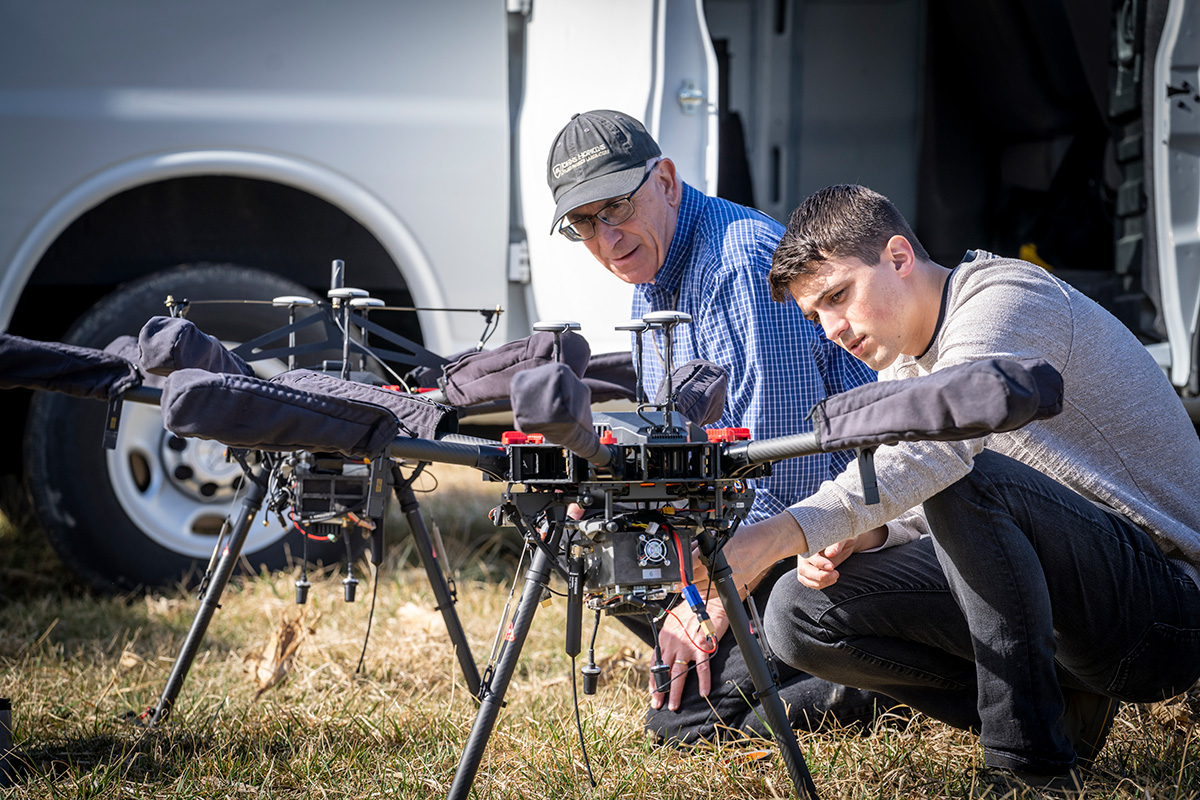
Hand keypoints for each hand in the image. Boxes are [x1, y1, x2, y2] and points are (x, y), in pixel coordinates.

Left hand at [650, 595, 728, 710]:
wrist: (709, 601)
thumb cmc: (691, 611)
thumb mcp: (673, 622)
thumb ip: (669, 638)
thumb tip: (665, 650)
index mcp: (665, 638)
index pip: (655, 663)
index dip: (653, 679)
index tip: (652, 692)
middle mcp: (673, 643)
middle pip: (664, 671)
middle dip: (660, 690)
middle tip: (658, 704)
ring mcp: (687, 647)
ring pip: (679, 674)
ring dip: (675, 691)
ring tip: (673, 705)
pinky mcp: (702, 648)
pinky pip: (702, 669)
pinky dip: (703, 682)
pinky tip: (703, 692)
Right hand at [795, 526, 885, 589]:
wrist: (843, 543)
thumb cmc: (842, 538)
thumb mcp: (841, 538)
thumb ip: (836, 545)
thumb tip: (830, 553)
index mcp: (809, 542)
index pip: (809, 556)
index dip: (819, 563)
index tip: (832, 567)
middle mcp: (804, 554)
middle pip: (803, 569)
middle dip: (819, 576)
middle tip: (836, 574)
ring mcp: (804, 564)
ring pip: (804, 578)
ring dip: (820, 582)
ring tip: (835, 576)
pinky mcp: (809, 572)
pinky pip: (808, 582)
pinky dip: (819, 585)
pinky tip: (832, 580)